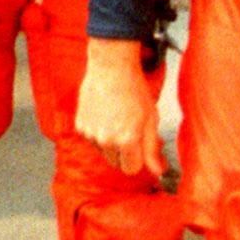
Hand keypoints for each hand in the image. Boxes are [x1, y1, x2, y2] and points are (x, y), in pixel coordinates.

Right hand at [75, 40, 165, 181]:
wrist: (111, 68)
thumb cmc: (134, 90)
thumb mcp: (150, 119)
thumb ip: (152, 149)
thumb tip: (159, 171)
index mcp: (126, 140)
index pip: (131, 169)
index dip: (138, 159)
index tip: (140, 148)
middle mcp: (106, 141)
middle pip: (116, 164)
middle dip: (125, 153)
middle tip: (130, 131)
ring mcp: (90, 134)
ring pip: (104, 152)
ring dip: (111, 144)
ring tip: (117, 120)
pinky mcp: (80, 126)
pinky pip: (92, 140)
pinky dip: (98, 133)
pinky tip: (105, 116)